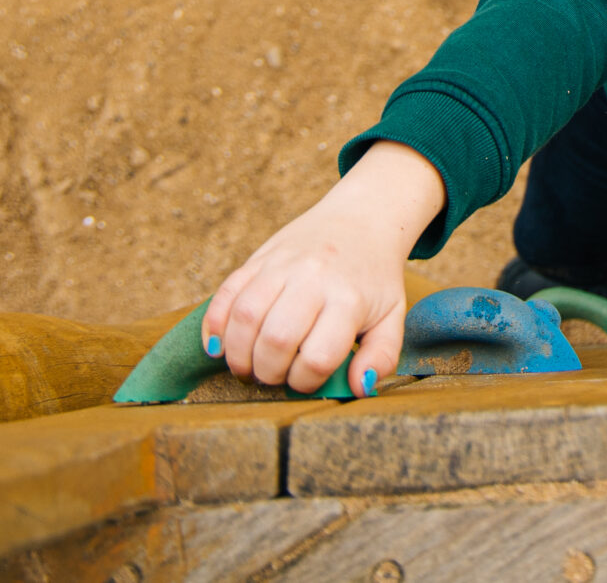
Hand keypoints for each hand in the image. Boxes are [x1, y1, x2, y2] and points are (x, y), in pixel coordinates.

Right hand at [200, 141, 444, 396]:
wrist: (362, 217)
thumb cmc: (374, 277)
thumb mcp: (392, 316)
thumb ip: (381, 356)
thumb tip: (360, 388)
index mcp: (348, 298)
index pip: (317, 357)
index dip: (305, 382)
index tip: (306, 381)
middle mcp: (313, 278)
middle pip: (275, 339)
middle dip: (268, 372)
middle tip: (273, 377)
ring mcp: (282, 264)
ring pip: (245, 316)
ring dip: (238, 354)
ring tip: (247, 367)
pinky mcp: (259, 257)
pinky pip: (226, 292)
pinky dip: (215, 324)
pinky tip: (219, 346)